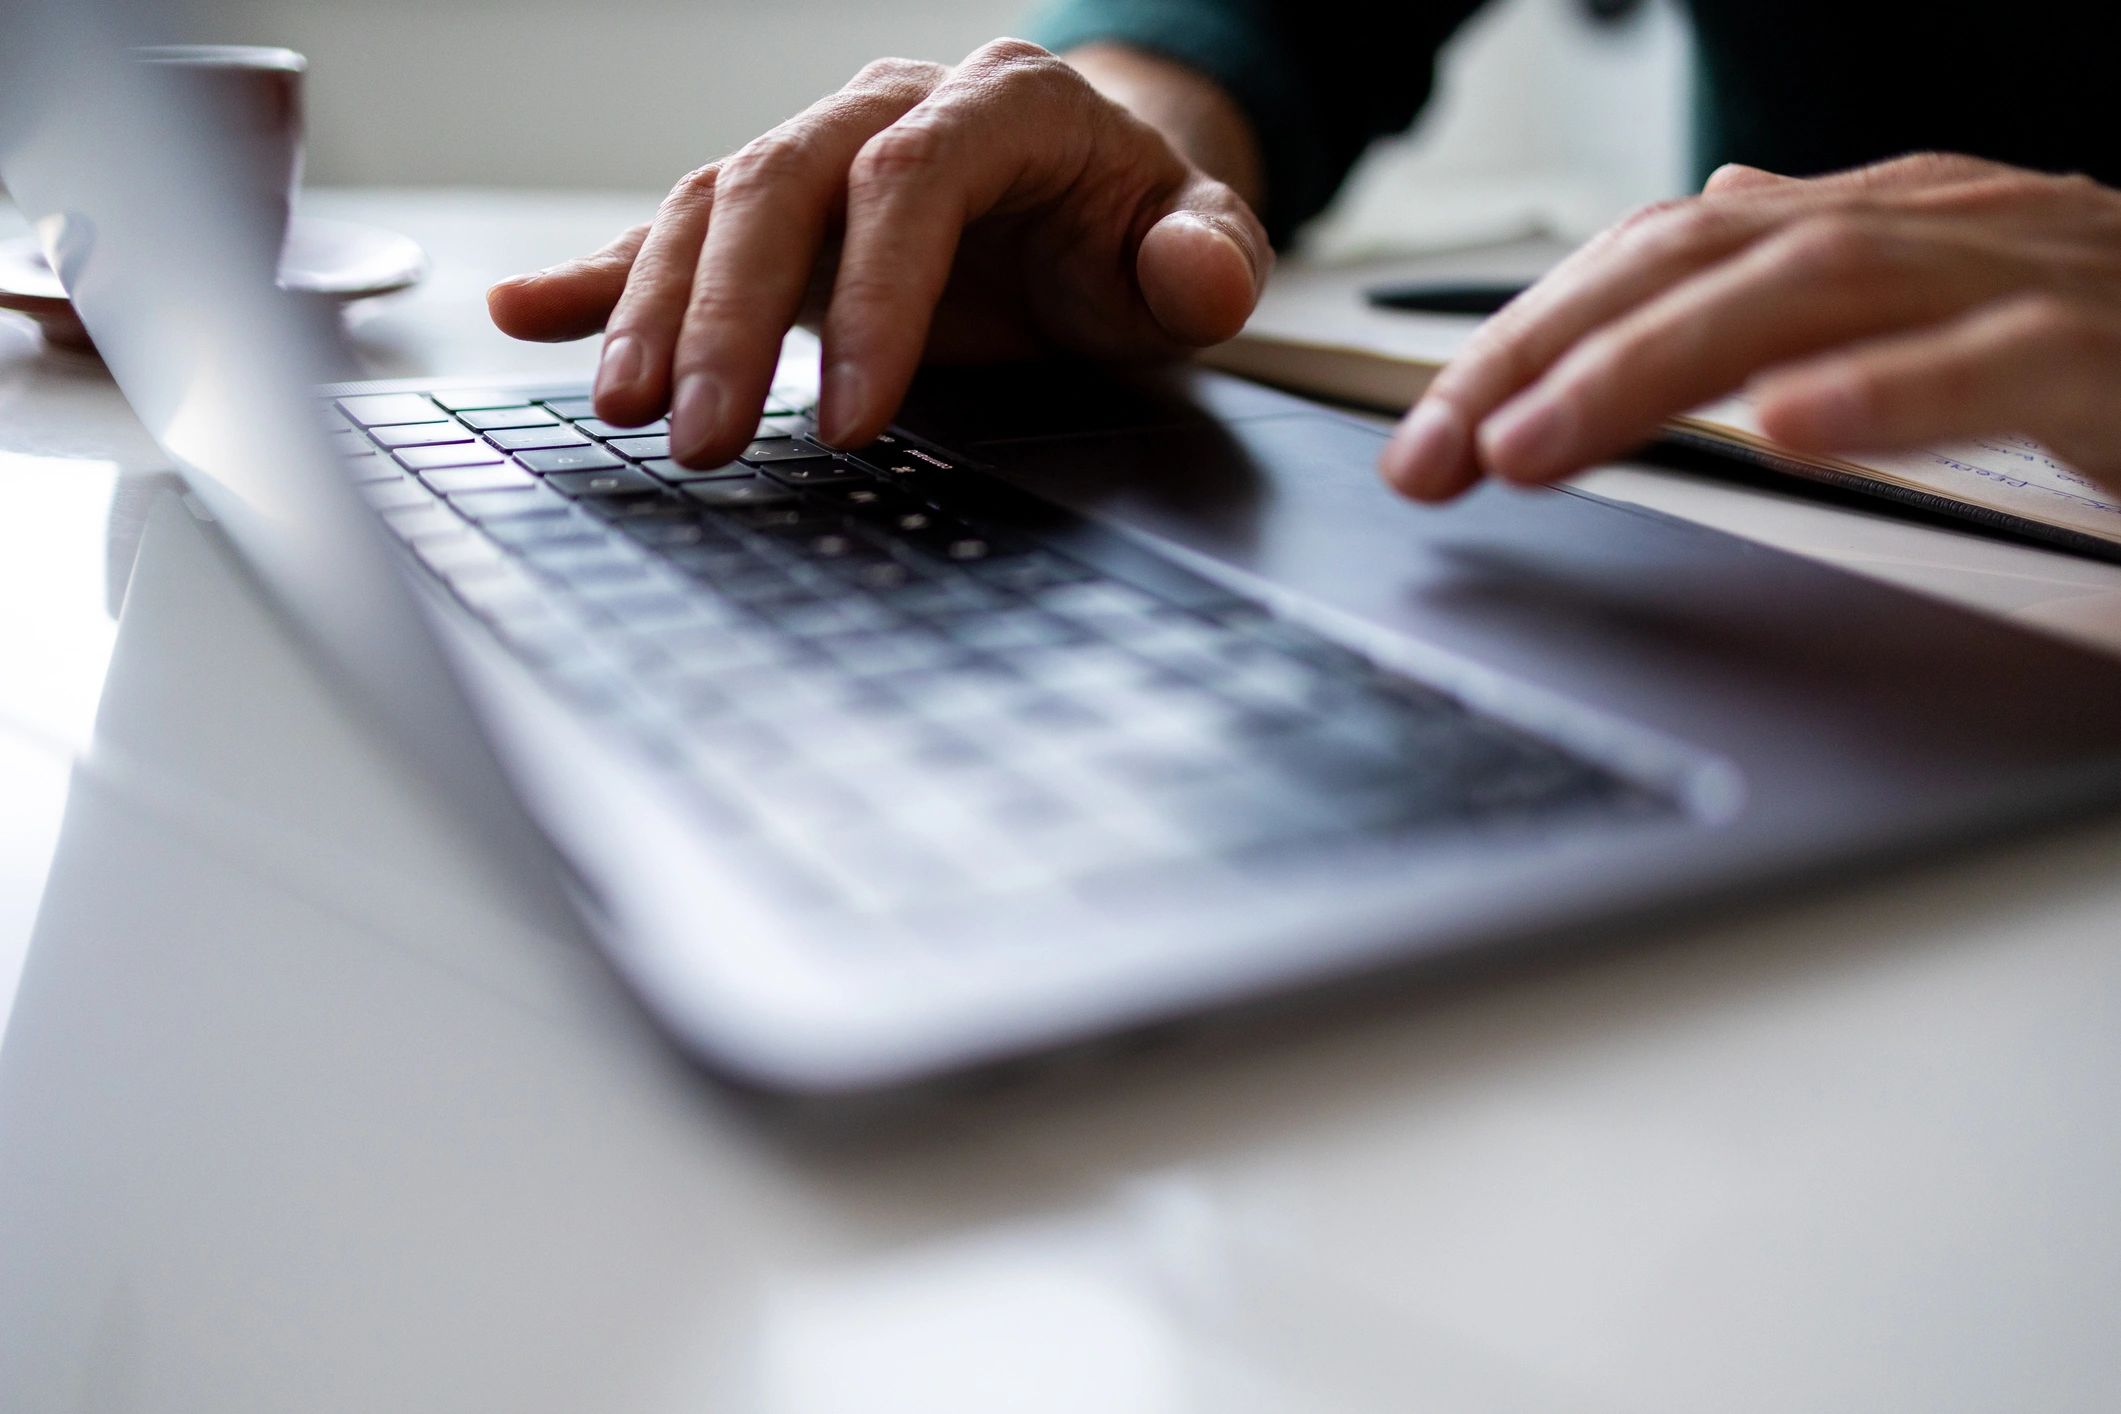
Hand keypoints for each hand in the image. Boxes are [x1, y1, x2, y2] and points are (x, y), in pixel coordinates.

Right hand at [486, 39, 1269, 465]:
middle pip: (783, 182)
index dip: (876, 296)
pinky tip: (530, 314)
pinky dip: (604, 276)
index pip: (914, 180)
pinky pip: (675, 228)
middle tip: (703, 440)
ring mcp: (823, 151)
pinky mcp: (779, 212)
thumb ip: (1207, 261)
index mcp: (1004, 105)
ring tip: (625, 412)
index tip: (853, 419)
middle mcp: (893, 107)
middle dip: (731, 316)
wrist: (1094, 199)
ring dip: (655, 307)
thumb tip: (1200, 277)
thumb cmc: (1135, 234)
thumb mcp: (1194, 251)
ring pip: (714, 202)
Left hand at [1381, 153, 2120, 500]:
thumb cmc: (2109, 352)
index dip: (1525, 334)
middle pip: (1700, 263)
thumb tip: (1648, 324)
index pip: (1658, 256)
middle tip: (1434, 456)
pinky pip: (2001, 362)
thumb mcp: (1921, 328)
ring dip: (1655, 373)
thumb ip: (1796, 318)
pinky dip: (1888, 392)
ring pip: (1816, 295)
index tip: (1425, 436)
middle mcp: (1936, 227)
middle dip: (1541, 356)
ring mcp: (2034, 277)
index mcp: (1874, 223)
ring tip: (1538, 447)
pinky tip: (1787, 429)